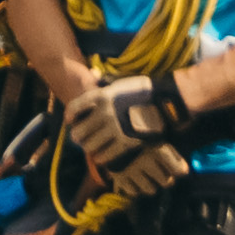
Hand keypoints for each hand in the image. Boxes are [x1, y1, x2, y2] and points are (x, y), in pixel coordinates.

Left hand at [80, 75, 185, 195]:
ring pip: (89, 145)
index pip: (74, 108)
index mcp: (102, 96)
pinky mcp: (126, 142)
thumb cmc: (143, 91)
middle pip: (79, 131)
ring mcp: (115, 128)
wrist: (165, 102)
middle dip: (77, 136)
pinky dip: (101, 157)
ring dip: (88, 148)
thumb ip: (104, 87)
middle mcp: (105, 112)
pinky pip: (105, 155)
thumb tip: (92, 77)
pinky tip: (101, 156)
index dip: (69, 117)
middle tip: (80, 139)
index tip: (70, 121)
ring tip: (90, 147)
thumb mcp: (120, 84)